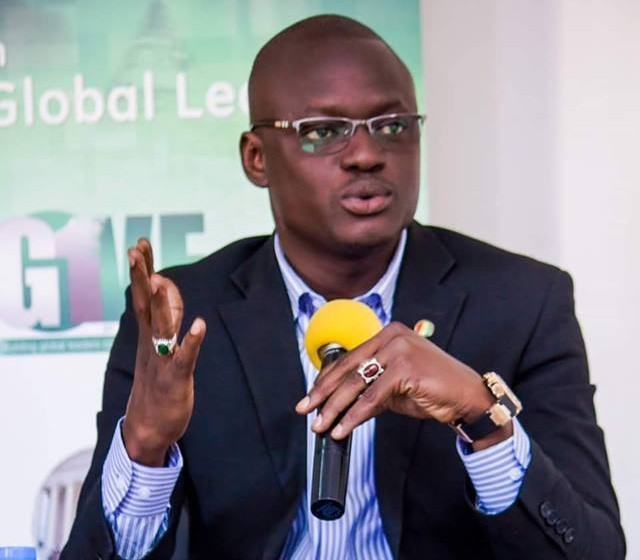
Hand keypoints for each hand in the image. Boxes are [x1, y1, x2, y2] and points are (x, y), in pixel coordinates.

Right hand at [122, 239, 206, 466]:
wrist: (147, 428)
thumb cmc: (155, 384)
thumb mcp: (157, 347)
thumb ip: (163, 319)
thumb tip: (166, 292)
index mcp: (147, 334)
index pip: (143, 295)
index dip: (143, 270)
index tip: (140, 244)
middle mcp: (151, 342)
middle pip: (145, 303)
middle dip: (142, 276)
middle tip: (136, 249)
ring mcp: (161, 359)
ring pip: (161, 327)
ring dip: (161, 304)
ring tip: (160, 280)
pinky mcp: (175, 378)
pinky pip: (183, 357)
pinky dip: (190, 341)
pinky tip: (199, 325)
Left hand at [296, 322, 511, 450]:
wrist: (467, 398)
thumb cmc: (433, 390)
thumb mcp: (394, 388)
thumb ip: (369, 389)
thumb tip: (338, 405)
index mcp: (388, 334)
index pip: (350, 358)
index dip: (327, 379)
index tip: (311, 396)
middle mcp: (392, 336)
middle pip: (348, 368)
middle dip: (323, 392)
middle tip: (305, 409)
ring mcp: (399, 350)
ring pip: (356, 383)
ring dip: (334, 407)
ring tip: (321, 425)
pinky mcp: (405, 369)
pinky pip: (372, 397)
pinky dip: (354, 416)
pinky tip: (342, 429)